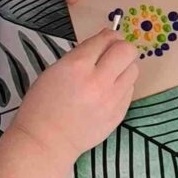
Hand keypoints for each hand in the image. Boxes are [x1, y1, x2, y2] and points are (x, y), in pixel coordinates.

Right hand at [13, 27, 139, 164]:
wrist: (46, 141)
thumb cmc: (43, 104)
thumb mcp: (54, 70)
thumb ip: (80, 55)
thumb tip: (103, 42)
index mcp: (77, 66)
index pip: (106, 39)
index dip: (109, 35)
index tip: (107, 38)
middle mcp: (98, 81)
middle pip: (128, 51)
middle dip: (121, 48)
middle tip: (112, 55)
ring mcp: (112, 100)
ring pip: (134, 70)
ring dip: (124, 67)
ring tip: (110, 75)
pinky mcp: (119, 114)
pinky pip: (130, 90)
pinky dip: (122, 87)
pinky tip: (107, 93)